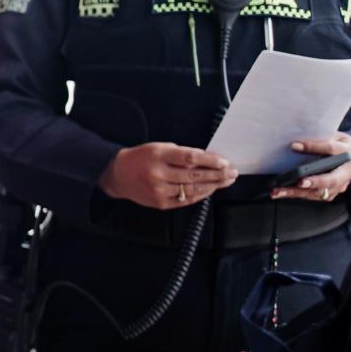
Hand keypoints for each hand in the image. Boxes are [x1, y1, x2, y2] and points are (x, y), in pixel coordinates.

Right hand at [98, 143, 238, 209]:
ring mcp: (159, 191)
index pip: (190, 158)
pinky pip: (186, 200)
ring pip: (193, 190)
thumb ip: (181, 153)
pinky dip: (201, 195)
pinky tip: (210, 190)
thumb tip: (208, 159)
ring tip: (226, 181)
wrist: (118, 174)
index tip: (224, 161)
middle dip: (218, 174)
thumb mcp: (159, 148)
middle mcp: (158, 174)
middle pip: (195, 175)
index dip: (210, 161)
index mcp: (158, 156)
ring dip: (213, 185)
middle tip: (232, 172)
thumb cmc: (140, 158)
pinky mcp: (160, 203)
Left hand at [272, 133, 350, 201]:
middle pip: (331, 179)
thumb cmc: (338, 144)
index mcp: (347, 152)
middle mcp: (346, 172)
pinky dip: (297, 194)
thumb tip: (294, 142)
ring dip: (297, 192)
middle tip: (298, 182)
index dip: (312, 147)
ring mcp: (340, 185)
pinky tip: (283, 192)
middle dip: (314, 181)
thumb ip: (318, 138)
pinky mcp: (331, 193)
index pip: (330, 149)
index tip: (294, 146)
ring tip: (278, 191)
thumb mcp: (332, 136)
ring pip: (320, 192)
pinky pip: (314, 196)